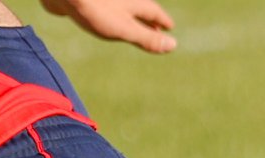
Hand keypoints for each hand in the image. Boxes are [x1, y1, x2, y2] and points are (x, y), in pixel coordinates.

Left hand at [40, 0, 176, 52]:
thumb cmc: (95, 9)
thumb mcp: (125, 29)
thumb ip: (147, 38)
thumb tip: (173, 45)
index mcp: (137, 3)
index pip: (155, 12)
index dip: (162, 21)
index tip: (169, 27)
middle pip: (141, 8)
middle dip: (149, 18)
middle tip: (156, 28)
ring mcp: (108, 0)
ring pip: (124, 7)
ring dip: (131, 15)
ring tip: (133, 23)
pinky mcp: (91, 2)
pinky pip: (106, 7)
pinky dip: (113, 13)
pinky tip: (107, 17)